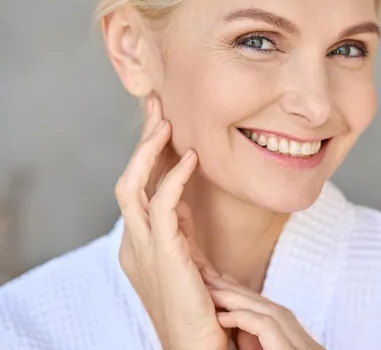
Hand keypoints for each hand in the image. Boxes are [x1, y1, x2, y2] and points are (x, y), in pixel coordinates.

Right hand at [114, 97, 227, 349]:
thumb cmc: (202, 310)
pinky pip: (161, 207)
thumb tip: (186, 205)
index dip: (147, 154)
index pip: (137, 188)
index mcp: (140, 245)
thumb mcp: (190, 262)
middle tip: (157, 106)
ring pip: (132, 187)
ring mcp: (144, 251)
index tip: (163, 124)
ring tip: (166, 120)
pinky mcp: (163, 257)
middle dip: (142, 142)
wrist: (199, 348)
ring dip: (148, 151)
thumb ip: (183, 234)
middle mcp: (135, 244)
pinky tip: (191, 158)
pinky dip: (174, 178)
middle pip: (128, 180)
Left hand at [202, 270, 324, 349]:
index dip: (245, 295)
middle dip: (237, 290)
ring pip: (267, 311)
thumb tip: (235, 326)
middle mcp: (302, 341)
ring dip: (236, 299)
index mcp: (297, 344)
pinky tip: (221, 316)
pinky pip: (265, 326)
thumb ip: (256, 344)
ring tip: (209, 290)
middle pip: (267, 306)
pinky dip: (242, 318)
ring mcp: (299, 345)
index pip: (269, 312)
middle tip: (209, 274)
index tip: (223, 281)